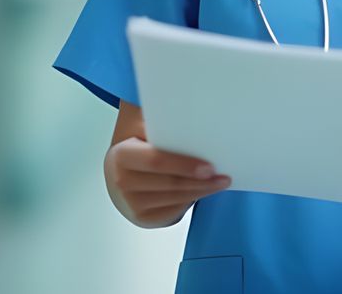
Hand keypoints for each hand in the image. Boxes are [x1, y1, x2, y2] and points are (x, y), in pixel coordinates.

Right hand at [104, 136, 230, 228]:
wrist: (118, 174)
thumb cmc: (137, 149)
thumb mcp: (141, 130)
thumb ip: (160, 127)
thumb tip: (196, 121)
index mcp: (121, 156)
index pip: (156, 162)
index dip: (184, 165)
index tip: (209, 167)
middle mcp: (123, 183)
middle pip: (171, 184)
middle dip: (200, 182)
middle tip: (223, 177)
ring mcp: (132, 204)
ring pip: (176, 199)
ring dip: (201, 192)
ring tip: (220, 183)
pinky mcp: (143, 219)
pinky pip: (174, 211)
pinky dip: (191, 200)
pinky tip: (203, 191)